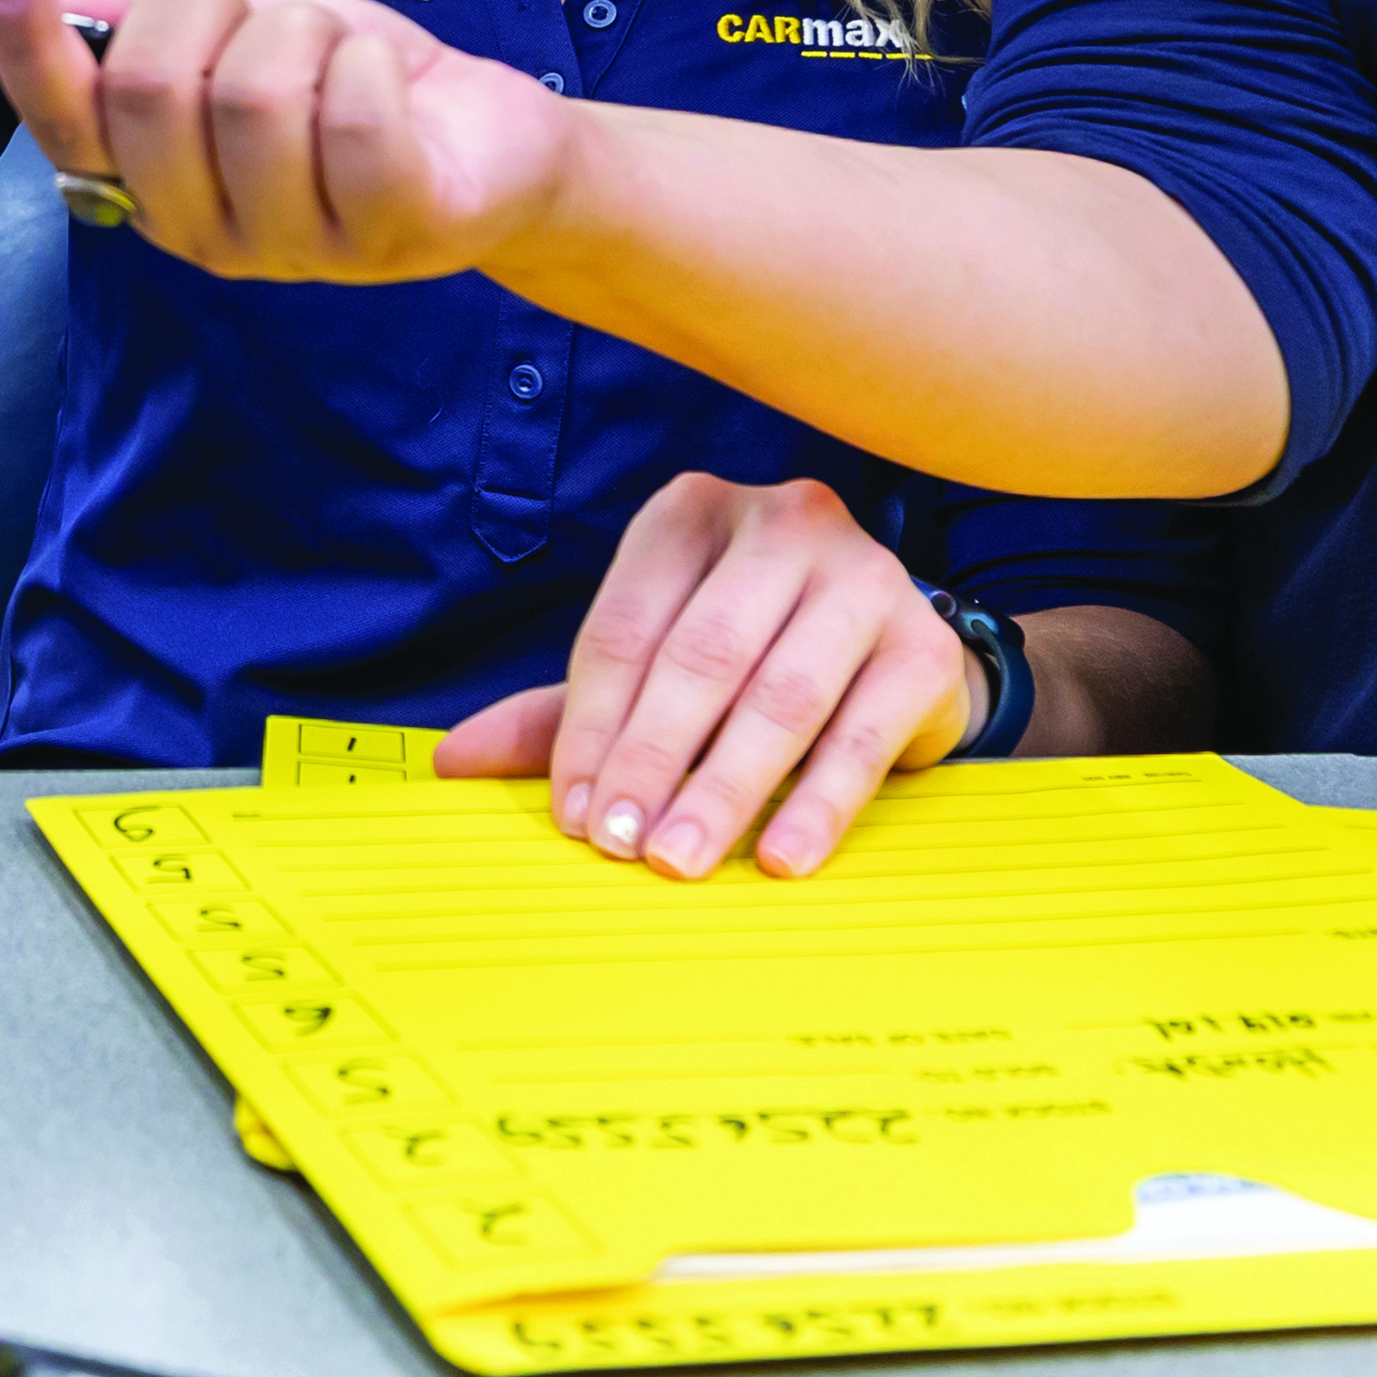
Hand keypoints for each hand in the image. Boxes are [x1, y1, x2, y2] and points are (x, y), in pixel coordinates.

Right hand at [0, 0, 577, 282]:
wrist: (490, 143)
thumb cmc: (354, 90)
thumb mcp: (240, 43)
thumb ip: (144, 28)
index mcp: (151, 184)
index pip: (60, 119)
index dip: (25, 38)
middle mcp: (204, 232)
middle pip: (149, 89)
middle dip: (207, 7)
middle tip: (260, 17)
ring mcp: (296, 247)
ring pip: (252, 94)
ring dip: (302, 32)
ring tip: (337, 56)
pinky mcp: (391, 230)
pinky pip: (349, 114)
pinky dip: (367, 63)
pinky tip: (388, 84)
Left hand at [432, 474, 983, 879]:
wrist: (896, 651)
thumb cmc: (754, 654)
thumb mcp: (657, 668)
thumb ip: (566, 711)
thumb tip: (454, 761)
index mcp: (693, 515)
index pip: (625, 628)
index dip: (589, 727)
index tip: (573, 815)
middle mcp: (783, 523)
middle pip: (699, 656)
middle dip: (651, 759)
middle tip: (618, 845)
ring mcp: (863, 576)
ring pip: (779, 696)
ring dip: (724, 789)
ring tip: (680, 861)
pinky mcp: (922, 644)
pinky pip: (861, 735)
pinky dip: (816, 805)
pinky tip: (781, 858)